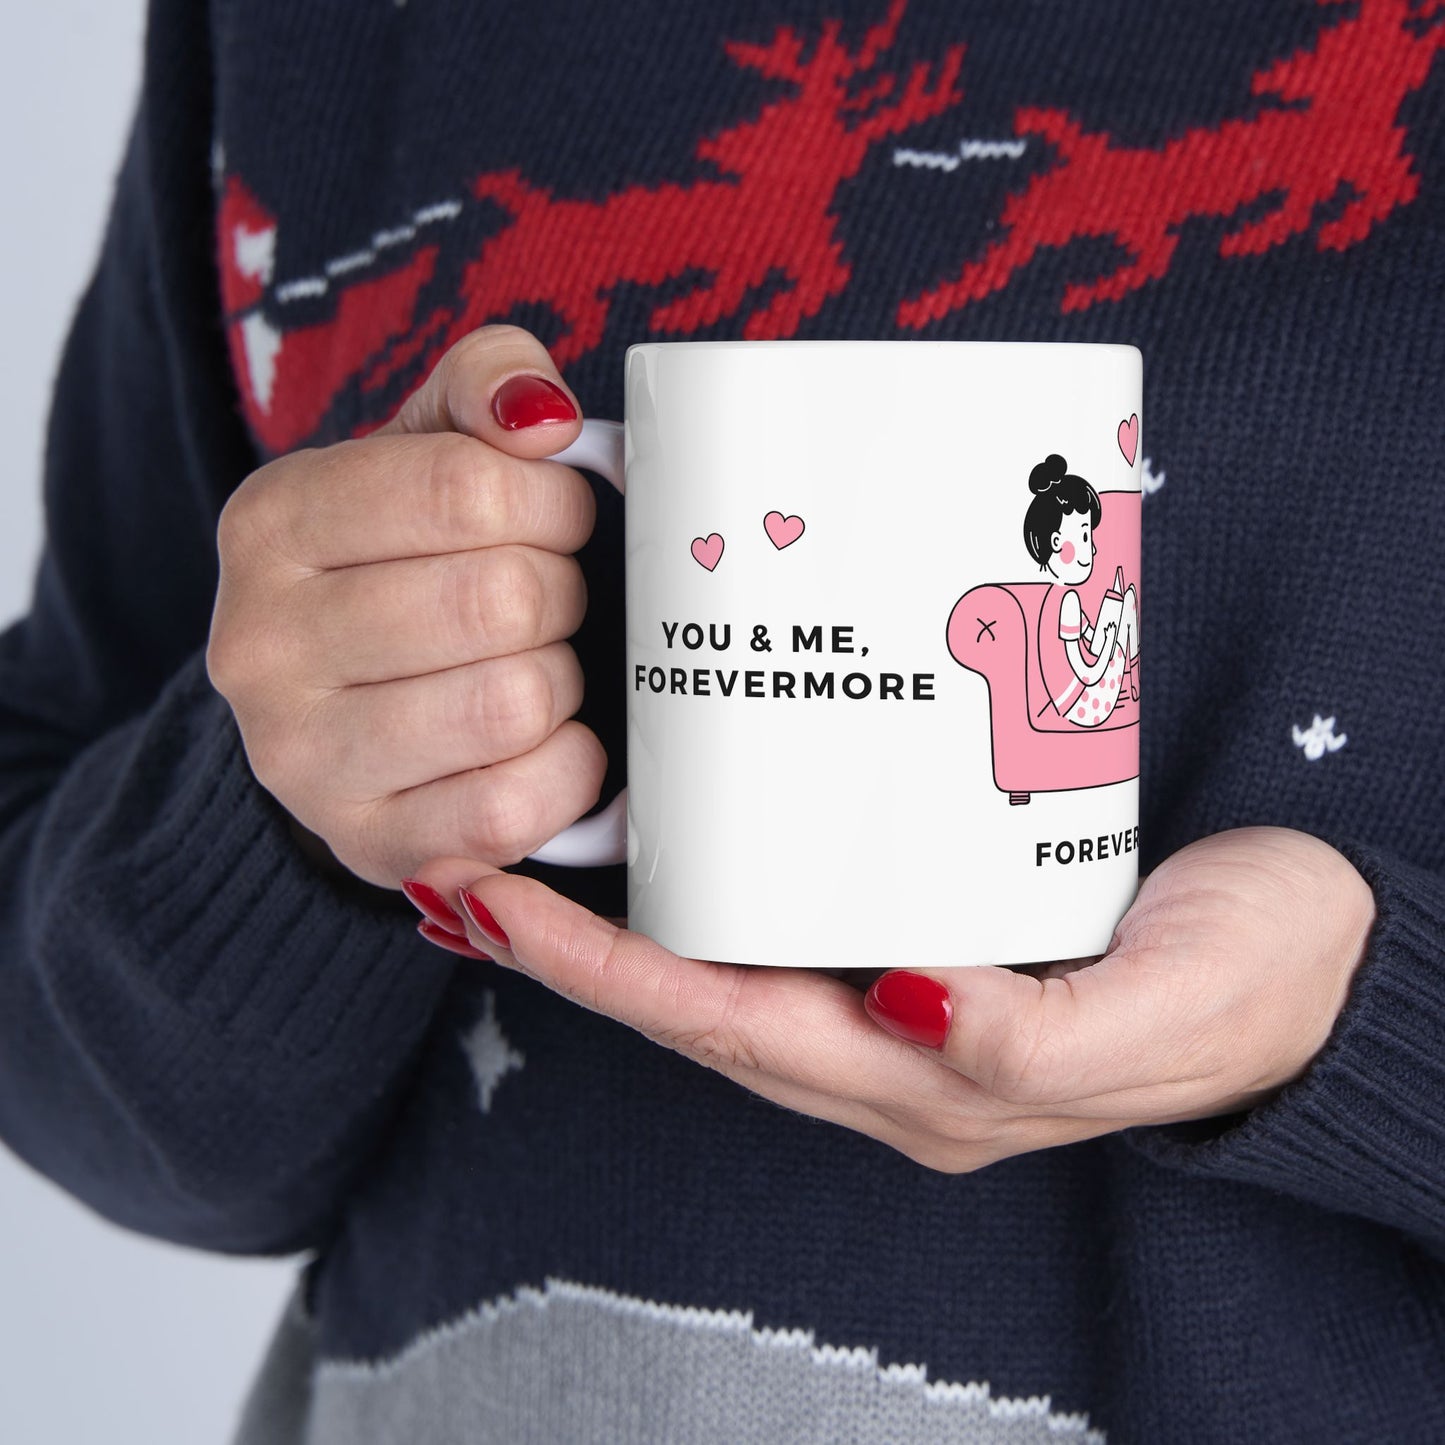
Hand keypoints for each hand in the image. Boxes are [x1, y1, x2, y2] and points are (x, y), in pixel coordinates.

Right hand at [207, 326, 604, 887]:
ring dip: (561, 681)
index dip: (553, 502)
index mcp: (272, 522)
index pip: (466, 488)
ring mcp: (303, 760)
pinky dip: (566, 769)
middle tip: (548, 600)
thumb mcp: (428, 447)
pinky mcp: (369, 844)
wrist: (343, 709)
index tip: (558, 518)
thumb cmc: (407, 563)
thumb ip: (486, 384)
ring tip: (536, 666)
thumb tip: (543, 417)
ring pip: (513, 703)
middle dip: (560, 593)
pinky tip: (547, 742)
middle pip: (500, 600)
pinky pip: (514, 806)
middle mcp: (261, 644)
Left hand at [408, 827, 1375, 1169]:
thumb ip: (1033, 1040)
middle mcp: (897, 1051)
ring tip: (530, 853)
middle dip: (574, 954)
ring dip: (624, 927)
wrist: (1328, 951)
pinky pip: (790, 926)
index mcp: (934, 1084)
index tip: (495, 905)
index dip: (605, 976)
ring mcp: (908, 1001)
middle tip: (467, 867)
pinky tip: (676, 841)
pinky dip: (710, 894)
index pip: (730, 1030)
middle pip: (700, 1006)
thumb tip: (905, 1003)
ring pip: (732, 970)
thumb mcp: (1160, 1014)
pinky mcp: (934, 936)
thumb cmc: (1254, 984)